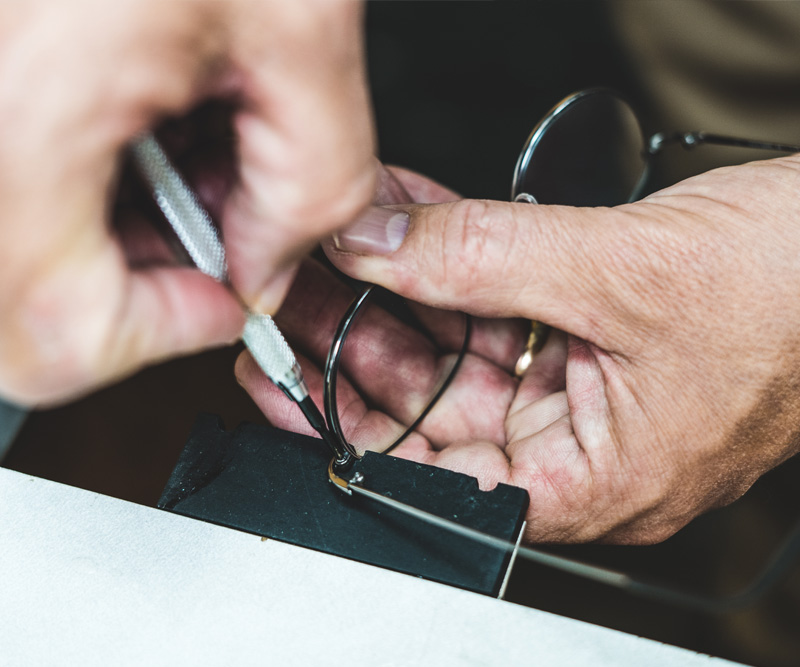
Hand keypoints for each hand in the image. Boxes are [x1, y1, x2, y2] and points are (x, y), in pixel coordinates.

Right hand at [0, 1, 373, 404]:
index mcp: (29, 111)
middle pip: (23, 310)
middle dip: (140, 287)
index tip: (227, 300)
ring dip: (122, 231)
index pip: (59, 332)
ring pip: (24, 254)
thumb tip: (267, 273)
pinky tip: (155, 123)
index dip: (162, 337)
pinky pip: (27, 188)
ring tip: (195, 150)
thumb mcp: (305, 32)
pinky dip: (96, 183)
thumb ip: (307, 186)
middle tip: (216, 220)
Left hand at [240, 156, 799, 544]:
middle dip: (359, 337)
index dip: (343, 426)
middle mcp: (579, 443)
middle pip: (433, 402)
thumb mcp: (619, 271)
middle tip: (297, 292)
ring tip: (336, 247)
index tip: (283, 383)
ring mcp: (581, 383)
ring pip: (459, 344)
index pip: (431, 474)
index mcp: (593, 481)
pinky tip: (403, 222)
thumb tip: (380, 246)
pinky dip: (453, 258)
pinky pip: (499, 300)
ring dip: (398, 287)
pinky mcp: (586, 328)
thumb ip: (484, 258)